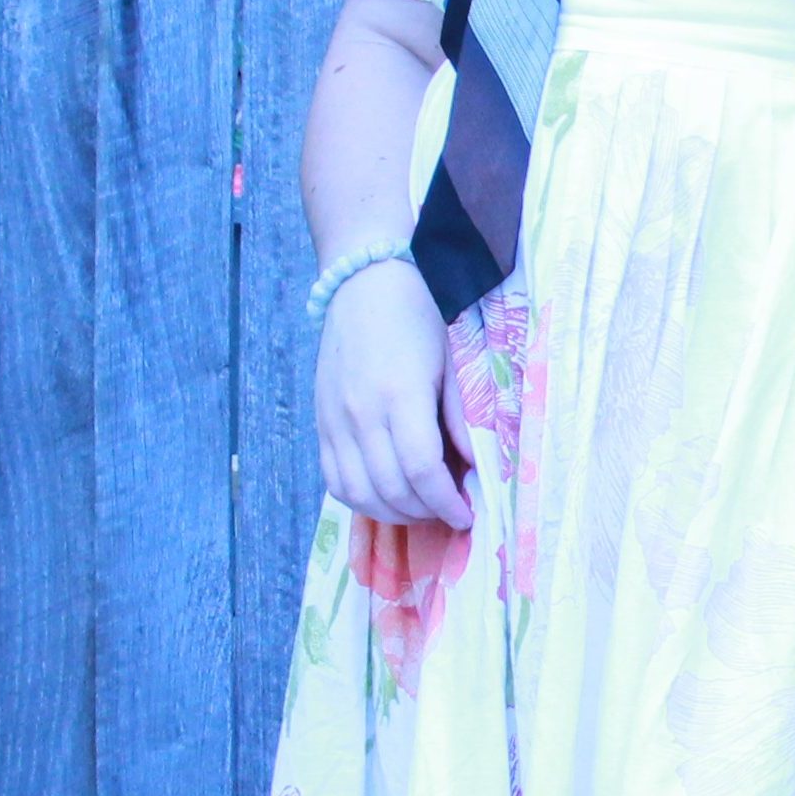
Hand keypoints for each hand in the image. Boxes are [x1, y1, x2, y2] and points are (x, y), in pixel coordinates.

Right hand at [314, 256, 474, 527]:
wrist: (366, 280)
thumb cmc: (419, 313)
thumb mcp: (453, 358)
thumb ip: (461, 414)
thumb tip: (474, 465)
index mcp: (400, 394)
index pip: (422, 471)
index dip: (446, 502)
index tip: (467, 514)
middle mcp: (360, 412)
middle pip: (391, 489)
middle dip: (426, 512)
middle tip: (450, 513)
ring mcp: (334, 419)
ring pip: (359, 492)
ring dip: (393, 513)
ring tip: (422, 509)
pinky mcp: (320, 421)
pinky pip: (335, 478)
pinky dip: (362, 498)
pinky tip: (388, 496)